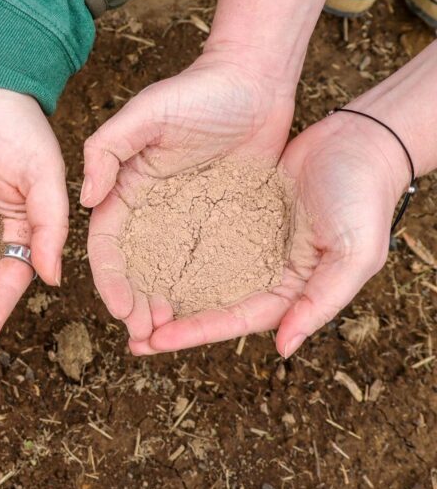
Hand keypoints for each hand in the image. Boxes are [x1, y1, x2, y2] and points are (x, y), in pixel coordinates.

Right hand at [81, 46, 296, 350]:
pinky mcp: (225, 218)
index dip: (109, 279)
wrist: (256, 80)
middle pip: (135, 267)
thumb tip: (84, 200)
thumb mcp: (144, 114)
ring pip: (169, 272)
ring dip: (164, 305)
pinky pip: (210, 261)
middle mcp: (153, 208)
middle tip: (144, 337)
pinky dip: (203, 291)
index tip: (121, 309)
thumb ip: (106, 151)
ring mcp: (188, 216)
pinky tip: (207, 315)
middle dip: (134, 303)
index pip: (107, 243)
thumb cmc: (197, 91)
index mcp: (127, 187)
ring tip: (168, 336)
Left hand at [145, 110, 405, 356]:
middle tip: (127, 332)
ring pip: (195, 272)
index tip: (153, 341)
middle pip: (207, 304)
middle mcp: (261, 270)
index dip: (193, 333)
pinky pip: (194, 234)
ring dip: (162, 287)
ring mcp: (245, 240)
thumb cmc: (363, 198)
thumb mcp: (354, 255)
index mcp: (288, 289)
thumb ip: (321, 302)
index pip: (232, 320)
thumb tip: (282, 347)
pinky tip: (139, 252)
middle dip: (168, 321)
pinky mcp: (232, 210)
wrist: (360, 140)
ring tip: (124, 299)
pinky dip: (169, 246)